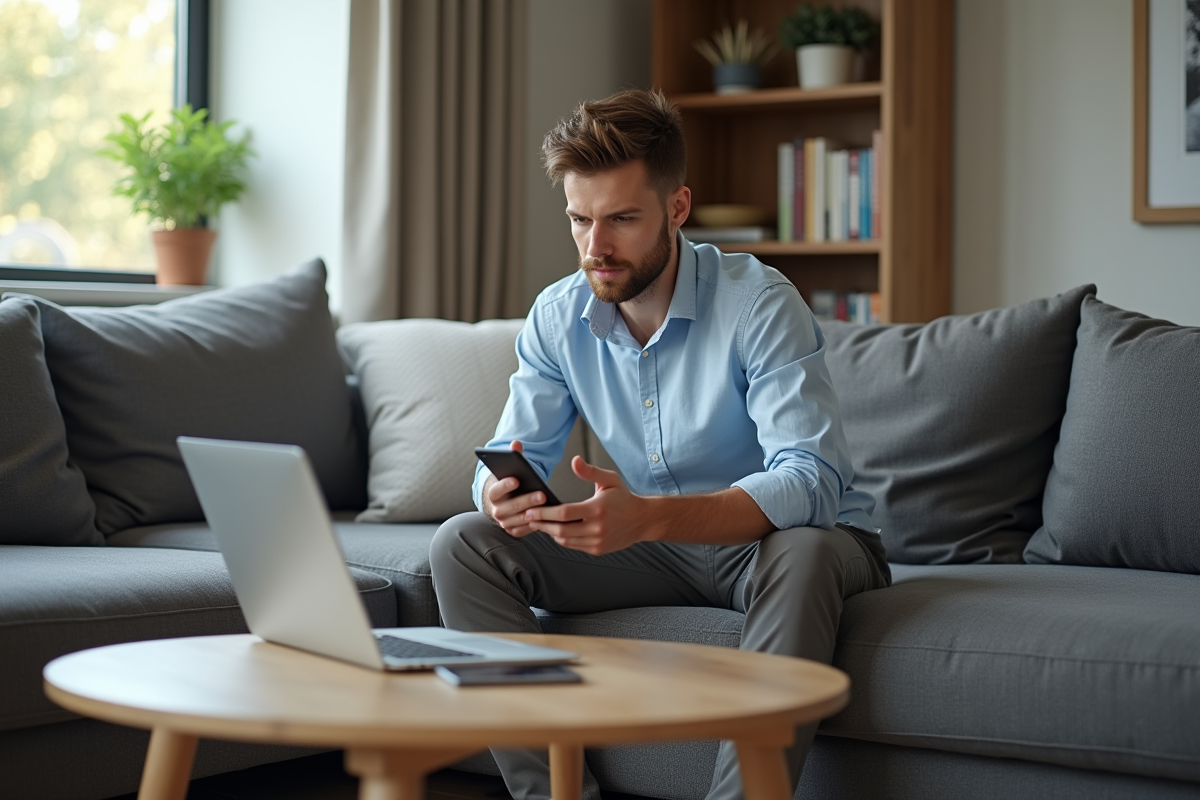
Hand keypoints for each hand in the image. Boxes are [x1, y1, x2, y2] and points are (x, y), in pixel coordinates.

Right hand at [483, 441, 548, 536]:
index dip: (505, 485)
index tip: (517, 479)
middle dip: (527, 500)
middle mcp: (496, 510)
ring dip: (533, 515)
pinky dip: (535, 525)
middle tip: (542, 495)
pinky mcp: (514, 531)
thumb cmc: (512, 484)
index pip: (496, 490)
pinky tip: (548, 519)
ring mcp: (505, 522)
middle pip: (510, 507)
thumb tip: (516, 443)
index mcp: (493, 494)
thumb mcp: (512, 470)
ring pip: (519, 520)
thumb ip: (514, 457)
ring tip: (548, 508)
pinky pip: (525, 530)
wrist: (507, 503)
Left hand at [523, 457, 657, 555]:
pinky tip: (554, 530)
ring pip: (565, 540)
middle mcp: (597, 528)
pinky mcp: (597, 550)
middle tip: (528, 517)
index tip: (531, 509)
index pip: (564, 513)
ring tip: (538, 523)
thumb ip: (590, 471)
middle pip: (561, 529)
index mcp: (597, 509)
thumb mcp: (610, 479)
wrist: (642, 520)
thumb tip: (574, 461)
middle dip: (541, 524)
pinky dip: (562, 538)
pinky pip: (573, 545)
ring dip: (549, 532)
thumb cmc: (624, 498)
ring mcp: (597, 541)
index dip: (545, 512)